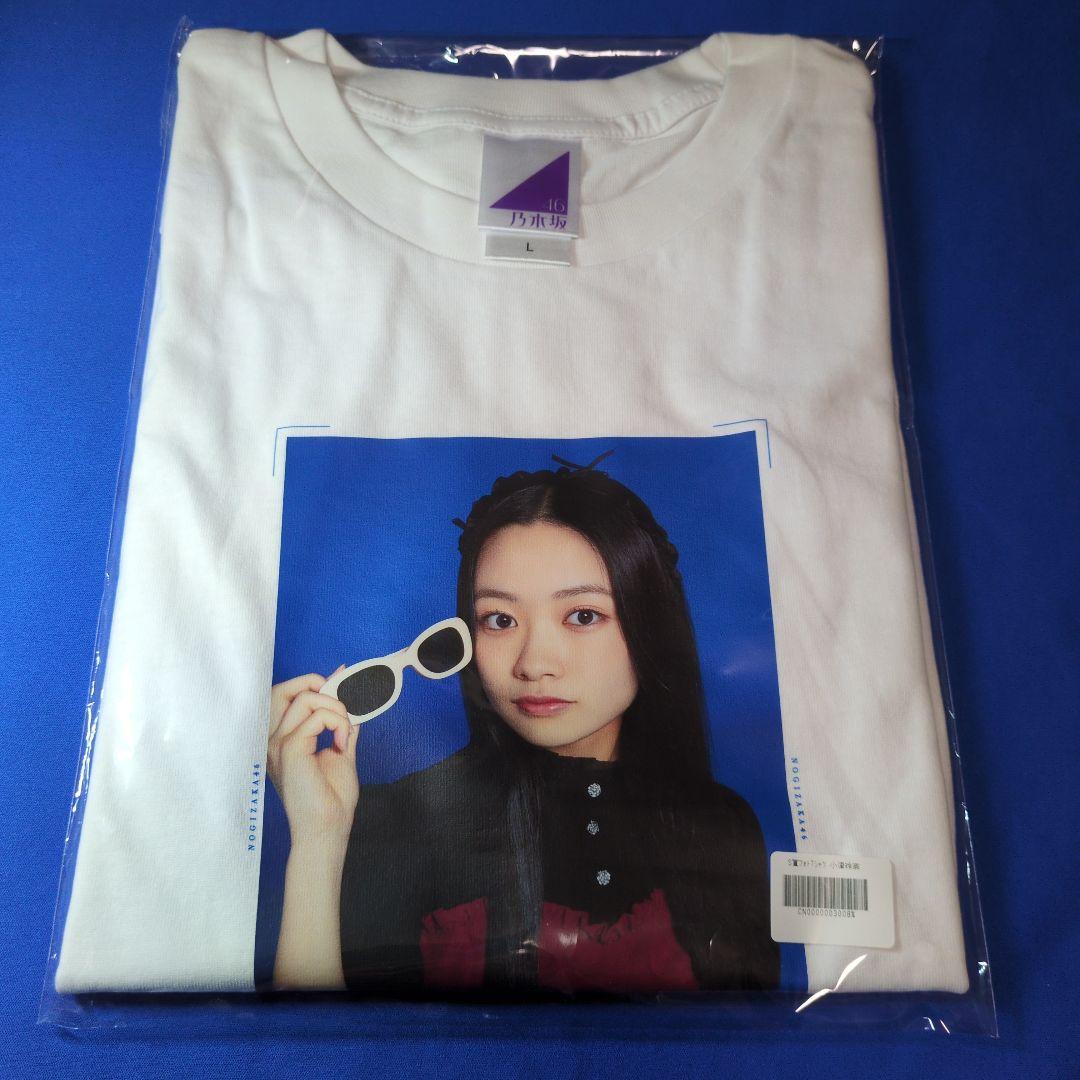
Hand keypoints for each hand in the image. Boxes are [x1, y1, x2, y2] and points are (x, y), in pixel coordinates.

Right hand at [267, 669, 358, 848]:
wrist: (327, 828)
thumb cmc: (331, 798)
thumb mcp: (339, 751)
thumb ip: (340, 725)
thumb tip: (349, 701)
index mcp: (283, 740)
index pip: (287, 697)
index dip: (312, 682)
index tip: (341, 676)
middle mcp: (275, 740)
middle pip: (288, 690)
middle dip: (318, 686)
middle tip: (341, 705)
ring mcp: (278, 744)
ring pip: (306, 698)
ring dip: (335, 708)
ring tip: (345, 733)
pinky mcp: (289, 749)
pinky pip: (317, 717)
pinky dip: (338, 724)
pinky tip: (342, 744)